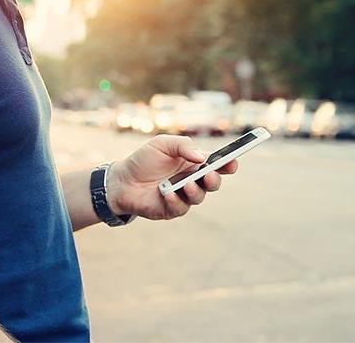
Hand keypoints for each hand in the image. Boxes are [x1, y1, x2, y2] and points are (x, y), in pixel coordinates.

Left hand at [107, 135, 238, 219]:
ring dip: (195, 191)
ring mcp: (183, 196)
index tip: (232, 161)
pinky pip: (181, 208)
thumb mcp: (162, 144)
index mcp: (194, 163)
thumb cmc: (144, 160)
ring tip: (186, 184)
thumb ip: (182, 146)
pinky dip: (176, 200)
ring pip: (199, 197)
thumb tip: (201, 158)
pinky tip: (167, 194)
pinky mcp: (171, 209)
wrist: (122, 180)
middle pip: (214, 183)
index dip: (228, 163)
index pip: (217, 164)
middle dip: (215, 179)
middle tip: (209, 174)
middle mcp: (192, 180)